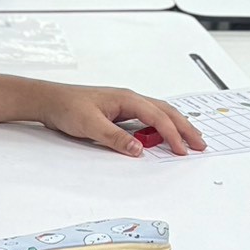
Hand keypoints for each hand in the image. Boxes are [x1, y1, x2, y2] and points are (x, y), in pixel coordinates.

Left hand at [32, 83, 205, 157]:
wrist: (48, 100)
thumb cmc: (66, 107)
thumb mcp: (90, 125)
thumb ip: (115, 137)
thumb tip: (139, 149)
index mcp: (126, 99)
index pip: (158, 117)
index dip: (173, 134)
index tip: (183, 150)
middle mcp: (129, 99)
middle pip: (166, 112)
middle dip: (185, 128)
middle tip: (201, 144)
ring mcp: (125, 104)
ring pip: (159, 113)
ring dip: (176, 126)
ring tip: (190, 139)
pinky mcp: (119, 111)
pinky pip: (147, 117)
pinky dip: (161, 126)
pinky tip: (164, 135)